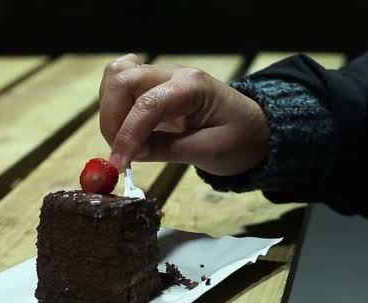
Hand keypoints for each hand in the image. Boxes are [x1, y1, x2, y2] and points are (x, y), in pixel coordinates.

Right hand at [98, 54, 269, 175]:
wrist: (257, 130)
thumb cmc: (240, 140)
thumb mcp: (210, 152)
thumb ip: (168, 149)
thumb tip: (131, 153)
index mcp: (193, 87)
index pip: (148, 104)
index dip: (127, 135)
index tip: (119, 164)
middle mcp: (174, 73)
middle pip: (123, 79)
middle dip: (112, 119)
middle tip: (120, 153)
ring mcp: (163, 76)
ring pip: (117, 76)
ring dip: (110, 110)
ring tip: (124, 141)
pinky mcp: (156, 87)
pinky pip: (122, 85)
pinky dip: (115, 105)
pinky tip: (127, 129)